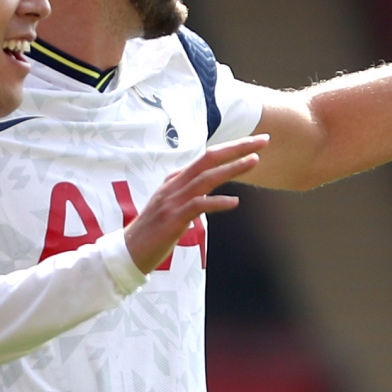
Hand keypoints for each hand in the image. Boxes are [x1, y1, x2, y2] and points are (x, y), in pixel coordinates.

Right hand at [124, 136, 266, 272]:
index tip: (254, 142)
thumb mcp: (172, 206)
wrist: (129, 251)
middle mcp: (175, 185)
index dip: (232, 148)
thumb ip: (189, 195)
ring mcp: (173, 201)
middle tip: (262, 141)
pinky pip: (198, 206)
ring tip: (255, 161)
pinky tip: (235, 202)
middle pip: (209, 159)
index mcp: (176, 180)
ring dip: (232, 168)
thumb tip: (207, 192)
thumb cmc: (154, 231)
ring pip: (206, 178)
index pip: (207, 158)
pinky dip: (217, 202)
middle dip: (237, 148)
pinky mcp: (173, 219)